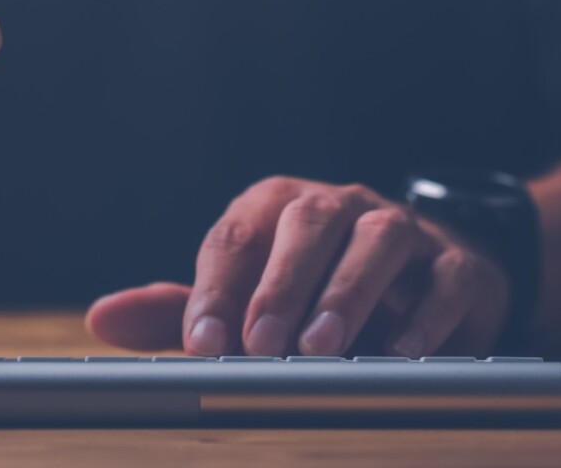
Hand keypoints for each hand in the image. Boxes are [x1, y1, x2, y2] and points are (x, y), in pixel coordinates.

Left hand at [87, 176, 509, 357]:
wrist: (429, 282)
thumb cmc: (318, 292)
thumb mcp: (248, 301)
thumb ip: (180, 312)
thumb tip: (102, 317)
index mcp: (279, 208)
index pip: (238, 234)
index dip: (217, 287)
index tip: (202, 343)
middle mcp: (339, 207)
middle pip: (308, 224)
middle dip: (281, 284)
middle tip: (260, 344)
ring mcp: (403, 231)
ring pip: (378, 240)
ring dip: (347, 292)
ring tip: (322, 347)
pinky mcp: (457, 264)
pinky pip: (445, 278)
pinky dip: (426, 314)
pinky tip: (403, 352)